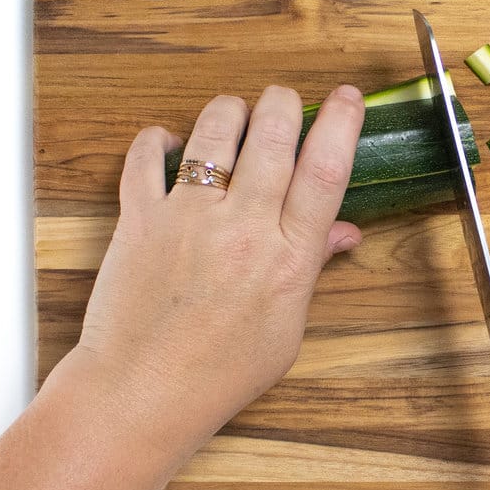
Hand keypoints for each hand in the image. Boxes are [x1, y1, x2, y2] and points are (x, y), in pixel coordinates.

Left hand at [65, 83, 365, 452]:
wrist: (143, 392)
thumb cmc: (219, 370)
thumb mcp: (287, 326)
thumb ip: (313, 267)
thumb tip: (344, 231)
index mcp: (287, 258)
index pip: (325, 172)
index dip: (342, 124)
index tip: (349, 98)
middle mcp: (242, 229)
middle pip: (274, 134)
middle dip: (284, 103)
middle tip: (284, 103)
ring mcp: (188, 219)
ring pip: (214, 130)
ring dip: (230, 111)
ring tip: (235, 118)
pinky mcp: (140, 218)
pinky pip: (146, 155)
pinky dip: (159, 139)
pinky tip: (172, 144)